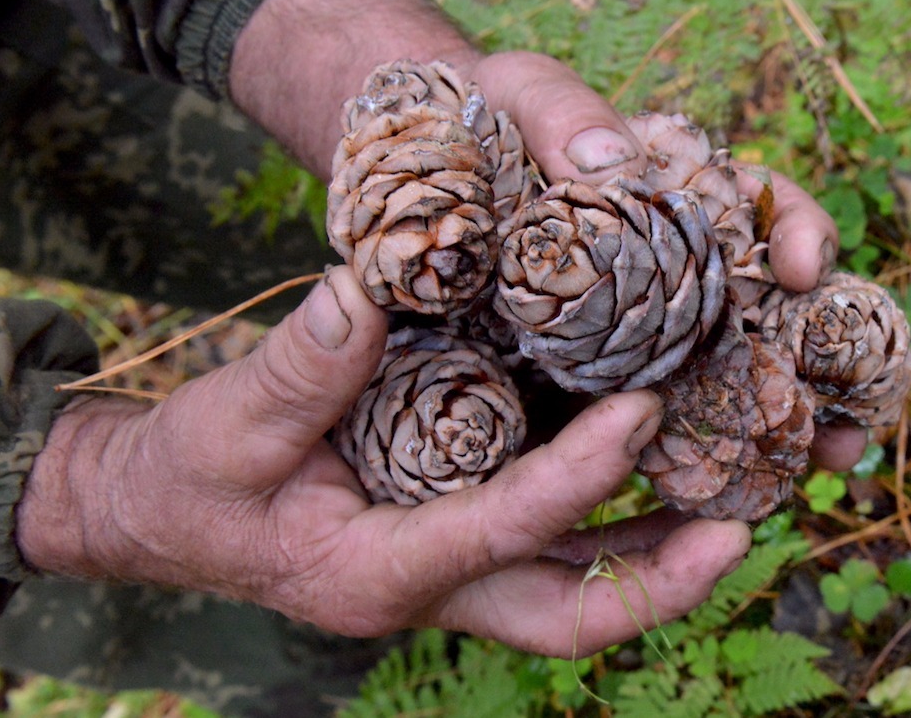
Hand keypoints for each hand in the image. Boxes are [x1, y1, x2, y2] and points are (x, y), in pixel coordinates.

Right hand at [15, 267, 748, 653]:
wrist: (168, 511)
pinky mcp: (464, 541)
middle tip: (742, 529)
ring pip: (577, 588)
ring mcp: (455, 574)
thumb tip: (361, 294)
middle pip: (567, 617)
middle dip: (659, 585)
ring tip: (741, 498)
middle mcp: (432, 590)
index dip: (577, 479)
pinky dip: (618, 519)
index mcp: (374, 571)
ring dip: (660, 558)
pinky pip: (559, 548)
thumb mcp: (225, 424)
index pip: (500, 532)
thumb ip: (297, 371)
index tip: (644, 414)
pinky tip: (668, 464)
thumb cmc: (194, 476)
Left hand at [228, 0, 866, 468]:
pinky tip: (719, 511)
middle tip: (851, 422)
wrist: (408, 190)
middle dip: (820, 372)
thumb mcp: (517, 97)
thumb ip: (559, 113)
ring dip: (779, 435)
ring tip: (814, 474)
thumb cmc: (478, 126)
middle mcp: (677, 272)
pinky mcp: (593, 394)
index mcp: (680, 195)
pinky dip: (693, 469)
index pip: (762, 207)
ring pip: (726, 390)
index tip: (797, 263)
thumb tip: (611, 161)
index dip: (795, 230)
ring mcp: (640, 339)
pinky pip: (655, 437)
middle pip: (770, 317)